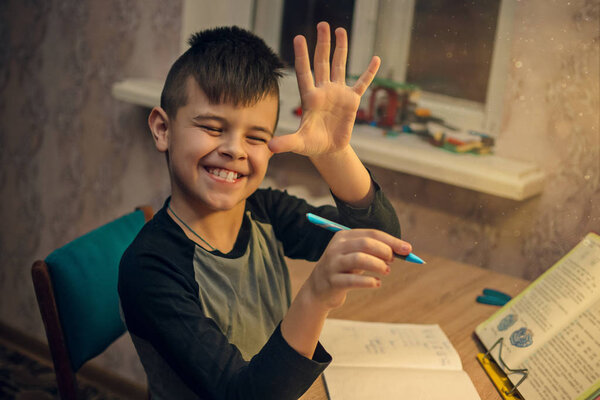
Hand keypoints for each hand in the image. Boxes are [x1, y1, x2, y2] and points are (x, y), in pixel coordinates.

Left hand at [268, 22, 380, 155]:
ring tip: (340, 30)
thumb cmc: (310, 144)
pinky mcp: (352, 101)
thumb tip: (270, 147)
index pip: (304, 72)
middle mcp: (323, 91)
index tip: (298, 38)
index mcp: (310, 97)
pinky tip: (376, 59)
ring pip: (340, 66)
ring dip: (341, 48)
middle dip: (322, 44)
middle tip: (323, 24)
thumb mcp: (298, 143)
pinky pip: (362, 83)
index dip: (301, 56)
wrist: (328, 150)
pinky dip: (369, 72)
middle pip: (322, 62)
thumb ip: (286, 142)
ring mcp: (338, 94)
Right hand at [303, 229, 411, 310]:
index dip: (392, 241)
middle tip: (393, 261)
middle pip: (365, 244)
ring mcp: (333, 264)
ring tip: (386, 271)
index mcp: (343, 237)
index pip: (371, 234)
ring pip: (359, 259)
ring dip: (378, 265)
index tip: (408, 250)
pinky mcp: (332, 281)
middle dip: (384, 251)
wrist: (319, 289)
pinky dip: (369, 281)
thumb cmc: (345, 269)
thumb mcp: (356, 255)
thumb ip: (375, 250)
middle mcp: (336, 247)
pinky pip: (353, 280)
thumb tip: (403, 250)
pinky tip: (376, 283)